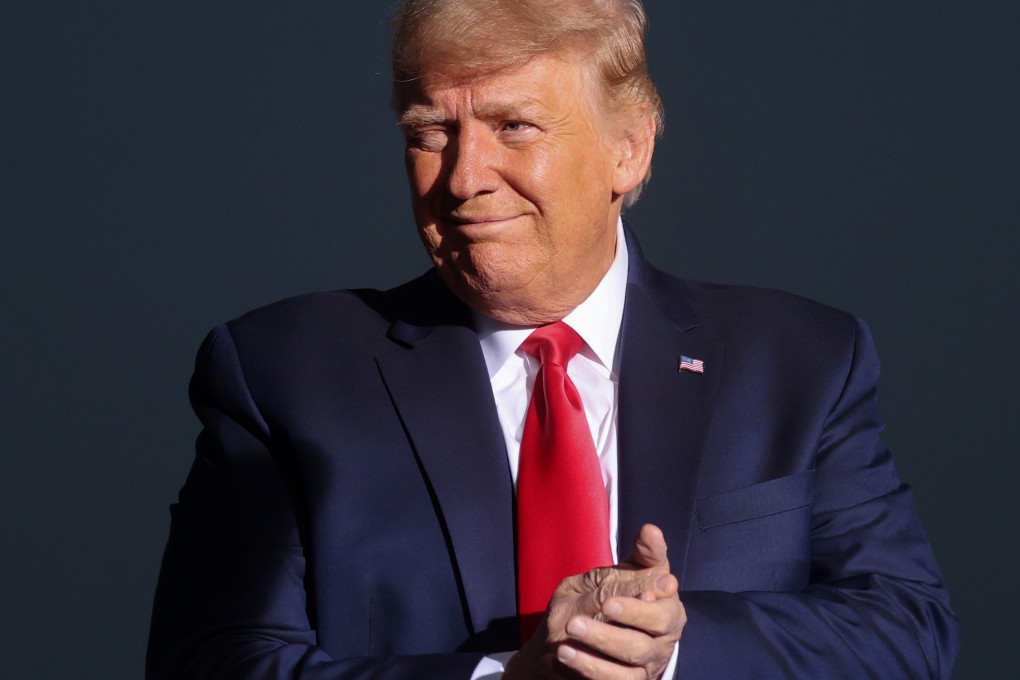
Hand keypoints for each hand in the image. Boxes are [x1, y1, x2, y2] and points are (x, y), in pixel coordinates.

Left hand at [504, 524, 685, 679]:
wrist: (567, 642)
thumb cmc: (600, 599)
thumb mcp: (612, 574)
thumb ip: (635, 556)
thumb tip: (651, 531)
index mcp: (664, 598)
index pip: (667, 588)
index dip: (655, 587)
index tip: (644, 586)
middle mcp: (664, 631)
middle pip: (659, 623)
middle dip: (632, 613)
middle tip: (602, 604)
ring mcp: (649, 660)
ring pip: (635, 653)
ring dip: (603, 640)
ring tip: (570, 629)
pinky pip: (616, 679)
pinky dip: (590, 667)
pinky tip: (566, 654)